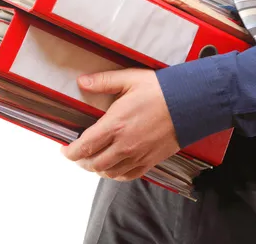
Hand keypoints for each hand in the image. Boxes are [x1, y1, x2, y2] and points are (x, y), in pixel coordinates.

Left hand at [60, 68, 180, 180]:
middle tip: (76, 155)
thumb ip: (103, 81)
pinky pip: (128, 176)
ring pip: (109, 172)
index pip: (85, 146)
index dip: (70, 152)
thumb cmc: (161, 90)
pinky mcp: (151, 161)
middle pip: (94, 163)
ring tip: (91, 161)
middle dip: (80, 161)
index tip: (64, 150)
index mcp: (115, 124)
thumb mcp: (130, 79)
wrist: (191, 103)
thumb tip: (82, 81)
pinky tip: (112, 169)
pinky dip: (115, 175)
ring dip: (96, 169)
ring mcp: (138, 155)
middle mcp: (124, 144)